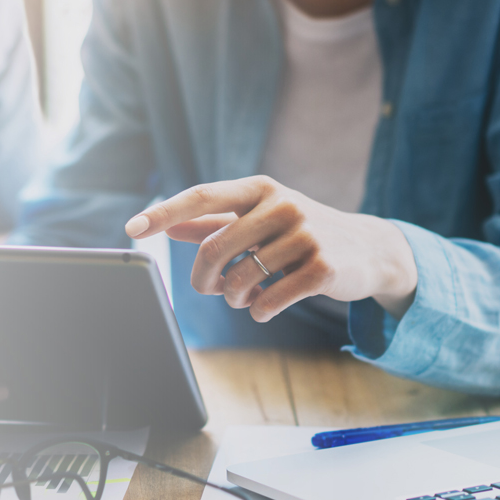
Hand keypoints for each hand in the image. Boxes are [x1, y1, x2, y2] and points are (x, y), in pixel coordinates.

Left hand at [124, 175, 418, 321]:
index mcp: (260, 188)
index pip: (201, 196)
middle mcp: (282, 204)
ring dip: (234, 298)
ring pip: (240, 279)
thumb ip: (214, 221)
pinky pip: (269, 300)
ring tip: (242, 297)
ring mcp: (305, 234)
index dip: (164, 213)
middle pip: (214, 249)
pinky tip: (264, 306)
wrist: (367, 250)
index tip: (132, 228)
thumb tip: (168, 224)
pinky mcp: (323, 267)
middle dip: (204, 279)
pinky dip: (258, 310)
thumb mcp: (259, 219)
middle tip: (211, 290)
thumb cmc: (301, 231)